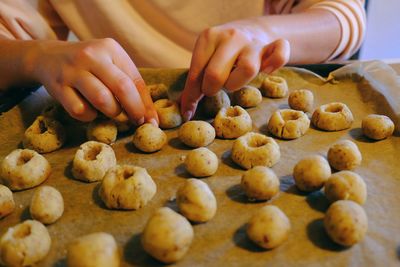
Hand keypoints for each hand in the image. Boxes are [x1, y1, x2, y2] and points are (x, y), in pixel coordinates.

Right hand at [29, 38, 157, 124]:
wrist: (48, 57)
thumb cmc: (90, 66)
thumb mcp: (110, 65)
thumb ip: (130, 85)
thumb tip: (151, 118)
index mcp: (110, 48)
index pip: (135, 80)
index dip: (146, 104)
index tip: (152, 121)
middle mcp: (91, 56)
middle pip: (122, 88)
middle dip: (134, 110)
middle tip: (137, 121)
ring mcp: (72, 71)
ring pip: (102, 100)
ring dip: (111, 113)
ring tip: (111, 111)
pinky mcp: (58, 87)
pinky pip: (80, 111)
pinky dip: (89, 116)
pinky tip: (89, 109)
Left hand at [180, 19, 289, 120]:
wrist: (251, 29)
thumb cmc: (223, 52)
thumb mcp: (206, 59)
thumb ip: (196, 81)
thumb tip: (186, 112)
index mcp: (208, 37)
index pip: (196, 74)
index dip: (192, 96)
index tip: (188, 112)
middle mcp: (230, 36)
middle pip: (216, 75)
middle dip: (212, 89)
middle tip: (215, 88)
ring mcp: (253, 41)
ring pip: (247, 69)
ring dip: (237, 83)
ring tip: (234, 81)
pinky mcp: (272, 46)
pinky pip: (280, 55)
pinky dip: (275, 64)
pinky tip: (266, 71)